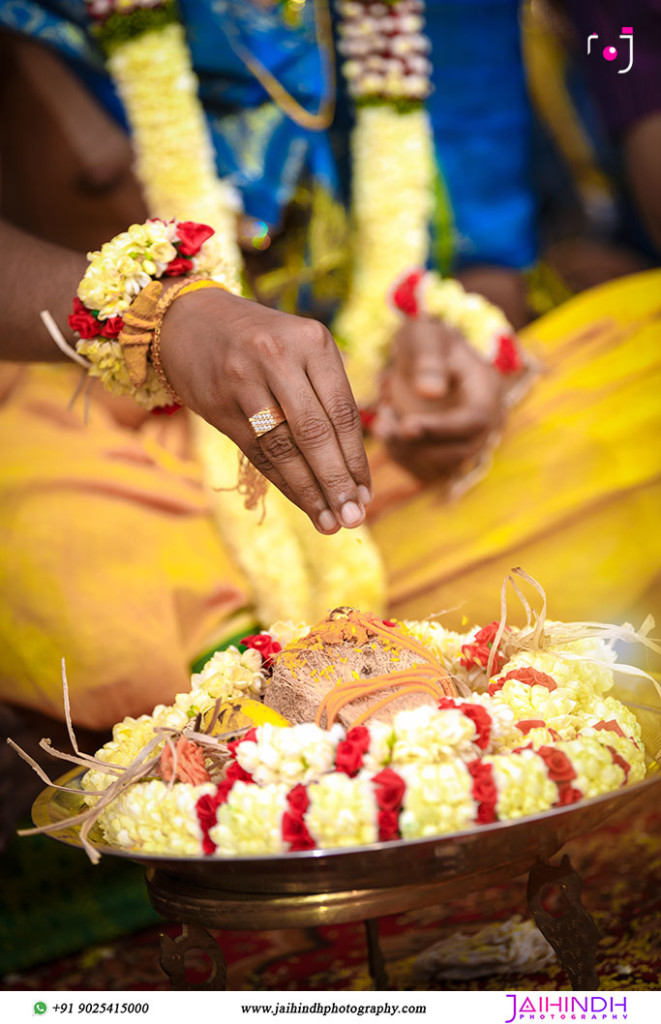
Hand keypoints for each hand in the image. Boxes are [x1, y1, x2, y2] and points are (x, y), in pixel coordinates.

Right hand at [159, 287, 371, 532]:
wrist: (192, 320)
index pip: (343, 411)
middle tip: (353, 517)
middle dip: (336, 482)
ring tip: (328, 522)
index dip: (356, 459)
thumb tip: (354, 468)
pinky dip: (282, 482)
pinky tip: (301, 502)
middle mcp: (278, 357)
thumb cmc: (264, 344)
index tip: (367, 493)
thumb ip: (327, 396)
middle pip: (315, 433)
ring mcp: (244, 380)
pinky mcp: (218, 403)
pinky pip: (257, 452)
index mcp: (312, 342)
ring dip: (309, 491)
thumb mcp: (301, 350)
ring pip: (284, 448)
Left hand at [374, 318, 505, 481]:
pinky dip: (400, 459)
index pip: (475, 421)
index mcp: (488, 390)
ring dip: (404, 452)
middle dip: (417, 444)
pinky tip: (386, 429)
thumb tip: (431, 392)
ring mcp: (466, 444)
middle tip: (383, 424)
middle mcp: (484, 424)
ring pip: (440, 468)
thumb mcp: (423, 338)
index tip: (406, 424)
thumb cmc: (423, 344)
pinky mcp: (445, 459)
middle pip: (459, 452)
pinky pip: (425, 473)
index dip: (441, 428)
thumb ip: (427, 360)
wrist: (421, 360)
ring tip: (382, 419)